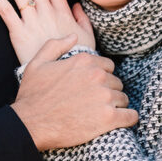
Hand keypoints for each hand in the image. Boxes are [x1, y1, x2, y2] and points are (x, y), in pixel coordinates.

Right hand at [12, 35, 137, 149]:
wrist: (30, 124)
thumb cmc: (32, 96)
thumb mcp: (37, 64)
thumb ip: (55, 45)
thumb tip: (73, 36)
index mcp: (84, 61)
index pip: (108, 66)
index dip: (101, 77)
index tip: (92, 88)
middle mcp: (97, 75)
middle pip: (116, 82)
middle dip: (108, 92)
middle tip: (94, 104)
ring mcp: (104, 96)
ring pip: (123, 99)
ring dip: (116, 106)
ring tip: (100, 115)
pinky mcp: (109, 118)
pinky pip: (131, 116)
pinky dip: (127, 119)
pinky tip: (119, 122)